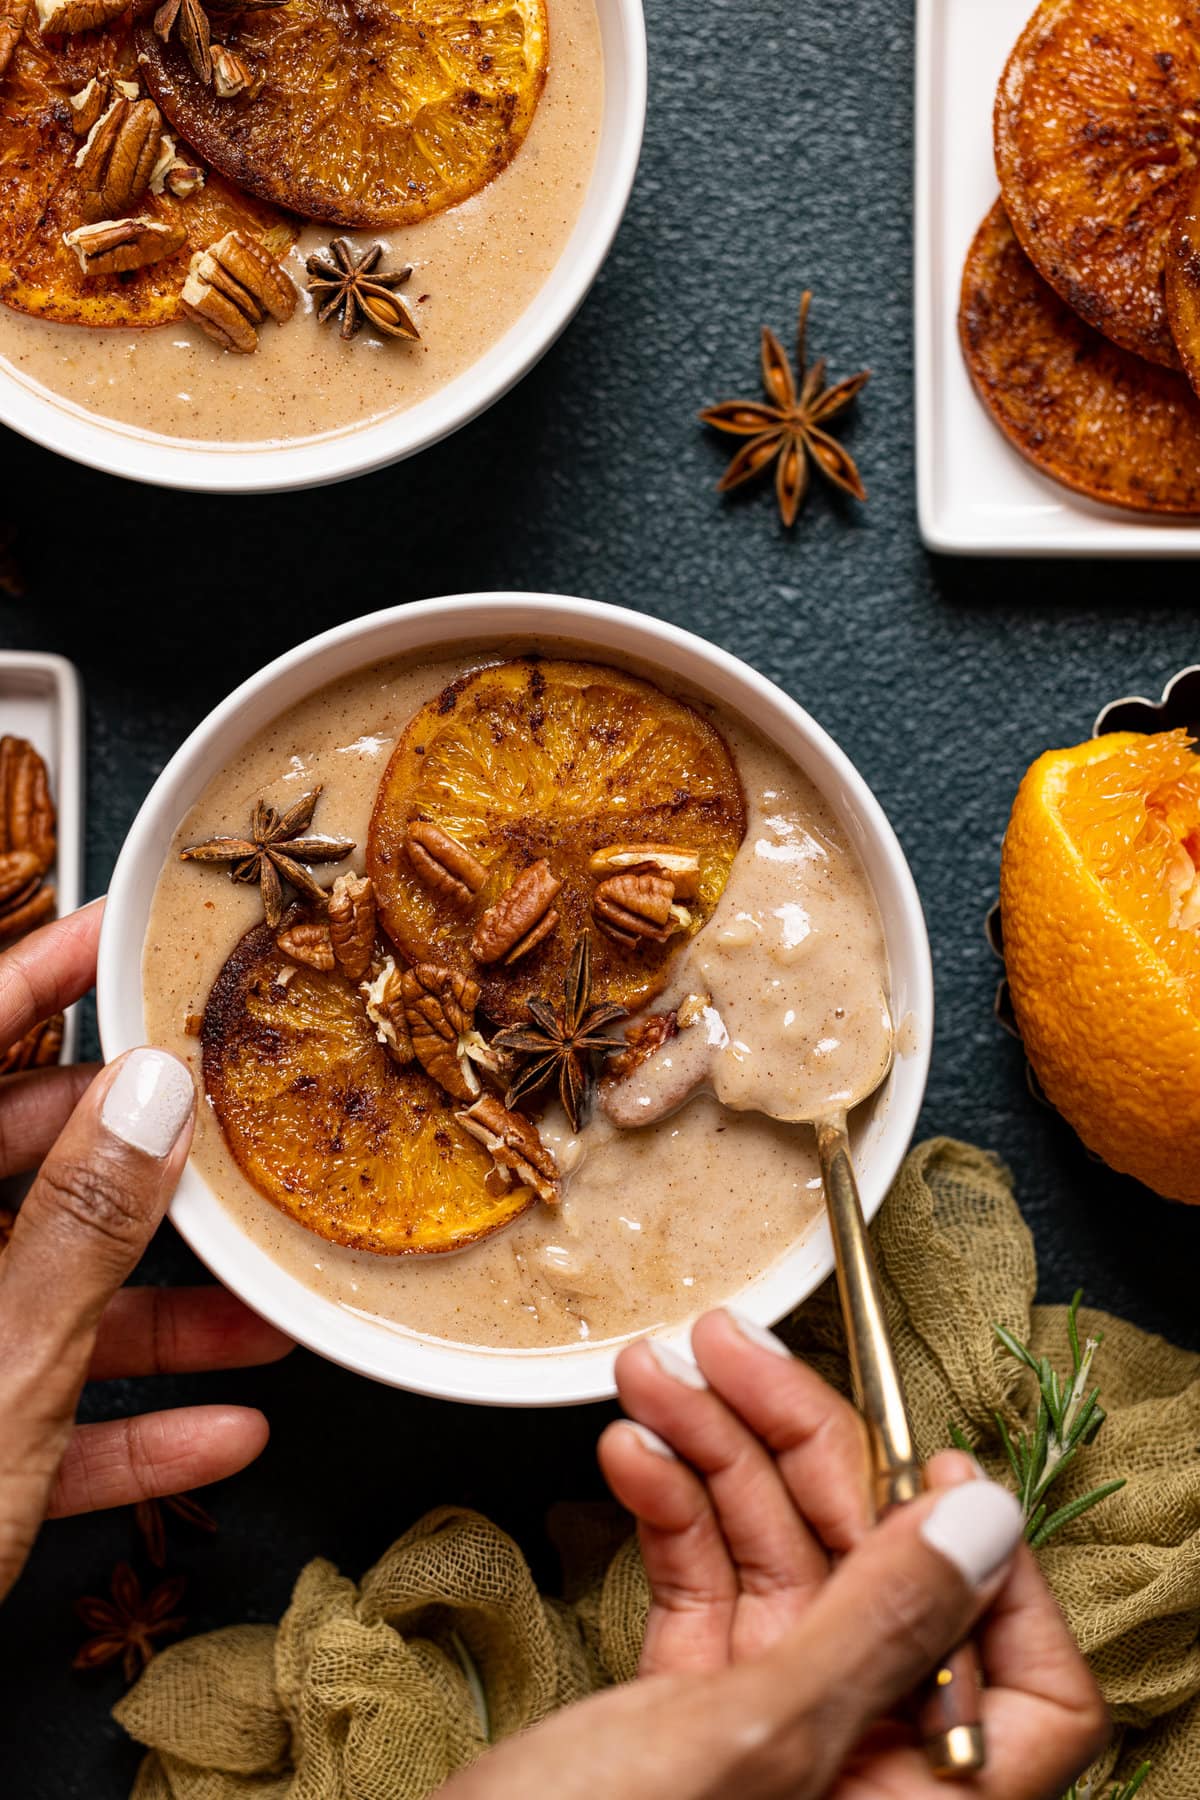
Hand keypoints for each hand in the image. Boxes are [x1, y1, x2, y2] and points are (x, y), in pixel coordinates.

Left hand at [0, 901, 290, 1602]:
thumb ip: (79, 1228)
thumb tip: (151, 1094)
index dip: (36, 977)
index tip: (120, 940)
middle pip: (7, 1168)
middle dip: (135, 1174)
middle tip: (224, 1152)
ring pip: (26, 1295)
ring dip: (149, 1316)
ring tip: (259, 1316)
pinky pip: (20, 1405)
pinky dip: (111, 1422)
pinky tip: (209, 1434)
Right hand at [437, 1312, 1107, 1799]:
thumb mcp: (751, 1744)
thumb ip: (874, 1627)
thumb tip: (985, 1523)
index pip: (1027, 1680)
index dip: (987, 1566)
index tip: (923, 1462)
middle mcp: (856, 1764)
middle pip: (873, 1574)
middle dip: (796, 1448)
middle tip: (730, 1347)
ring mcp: (769, 1734)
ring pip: (773, 1557)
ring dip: (711, 1453)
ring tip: (651, 1374)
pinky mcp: (687, 1710)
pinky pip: (701, 1581)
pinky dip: (666, 1509)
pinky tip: (628, 1454)